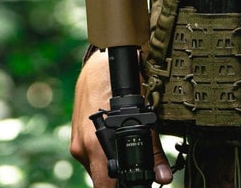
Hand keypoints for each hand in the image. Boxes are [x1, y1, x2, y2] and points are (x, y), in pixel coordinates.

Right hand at [69, 50, 173, 186]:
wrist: (98, 64)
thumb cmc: (120, 85)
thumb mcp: (142, 116)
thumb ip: (152, 149)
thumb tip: (163, 177)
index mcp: (96, 146)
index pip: (104, 186)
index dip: (120, 187)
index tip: (135, 183)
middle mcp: (82, 148)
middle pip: (101, 179)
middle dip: (118, 178)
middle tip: (136, 168)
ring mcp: (77, 143)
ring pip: (96, 167)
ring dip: (110, 165)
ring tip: (126, 148)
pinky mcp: (76, 137)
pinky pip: (91, 155)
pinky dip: (104, 153)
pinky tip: (115, 140)